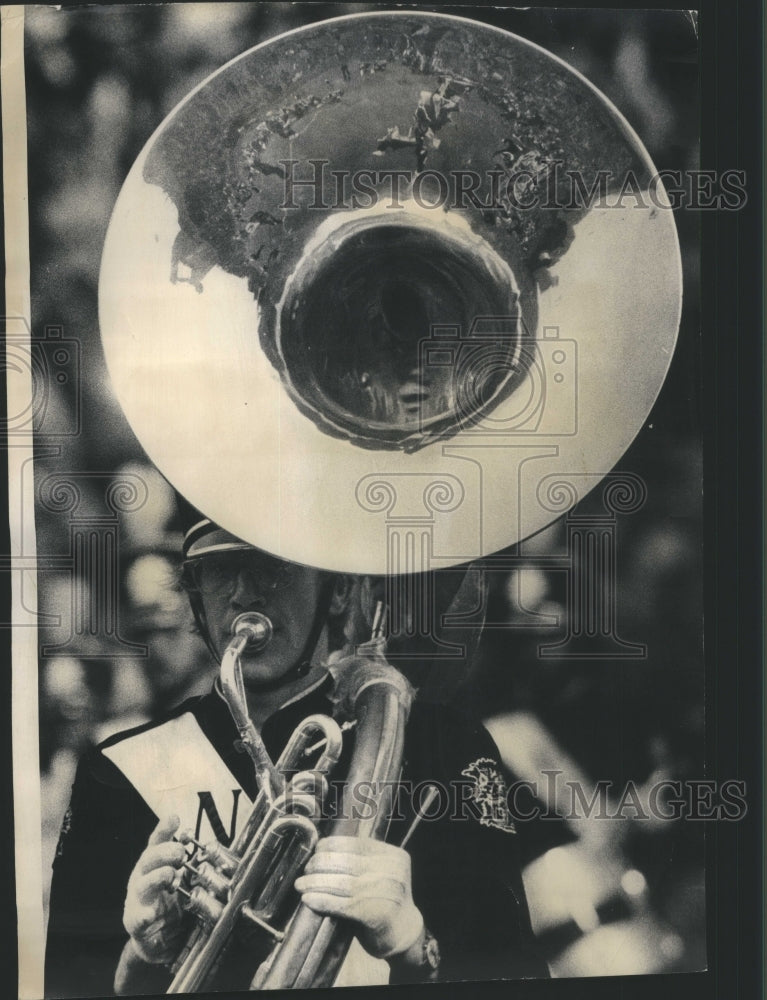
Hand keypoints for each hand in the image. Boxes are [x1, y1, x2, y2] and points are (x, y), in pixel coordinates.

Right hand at [122, 814, 186, 964]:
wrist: (157, 940)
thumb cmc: (169, 904)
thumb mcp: (181, 880)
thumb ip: (189, 864)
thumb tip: (207, 846)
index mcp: (153, 865)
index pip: (157, 843)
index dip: (164, 829)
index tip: (174, 818)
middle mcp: (142, 879)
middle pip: (148, 860)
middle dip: (164, 853)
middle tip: (180, 852)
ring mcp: (136, 901)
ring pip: (142, 885)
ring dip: (157, 878)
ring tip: (170, 875)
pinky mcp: (135, 923)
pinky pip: (138, 918)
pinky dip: (144, 916)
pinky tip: (150, 915)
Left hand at [294, 836, 423, 959]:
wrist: (404, 933)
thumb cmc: (384, 901)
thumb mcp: (379, 874)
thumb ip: (360, 861)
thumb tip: (321, 851)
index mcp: (393, 855)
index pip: (356, 843)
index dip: (331, 845)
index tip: (316, 851)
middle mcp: (392, 871)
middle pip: (346, 862)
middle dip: (320, 865)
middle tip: (306, 871)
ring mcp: (386, 892)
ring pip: (342, 883)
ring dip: (315, 883)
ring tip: (301, 885)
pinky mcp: (376, 914)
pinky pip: (342, 904)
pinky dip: (321, 901)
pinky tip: (308, 900)